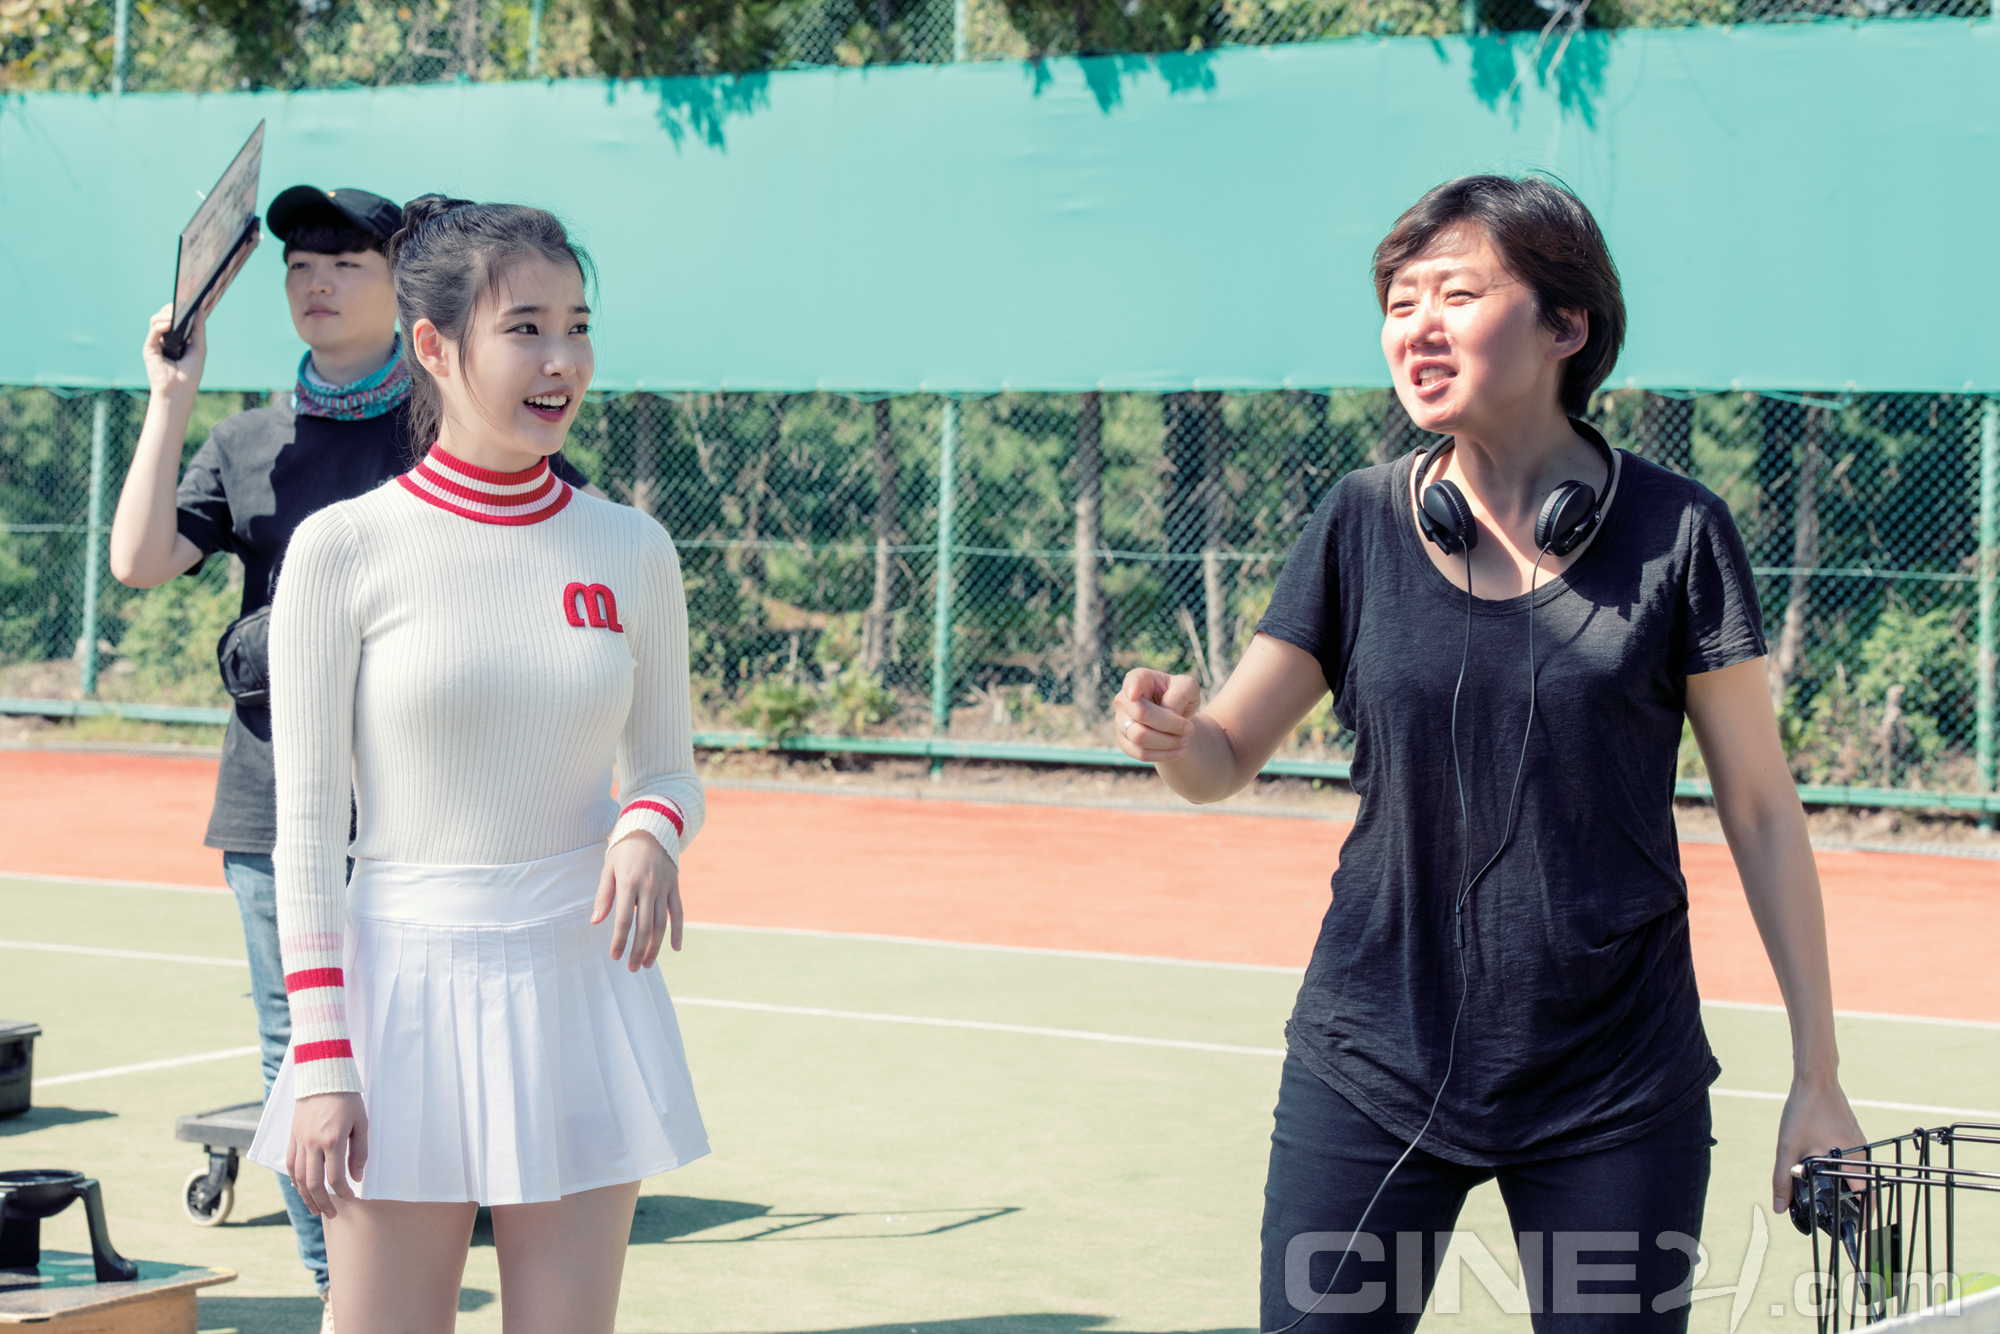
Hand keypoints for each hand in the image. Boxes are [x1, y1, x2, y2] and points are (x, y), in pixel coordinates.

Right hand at [143, 303, 206, 402]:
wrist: (180, 391)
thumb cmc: (190, 373)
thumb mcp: (199, 348)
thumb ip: (199, 329)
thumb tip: (200, 309)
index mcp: (177, 339)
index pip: (176, 318)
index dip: (180, 309)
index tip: (189, 301)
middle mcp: (165, 339)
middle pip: (164, 316)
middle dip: (171, 309)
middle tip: (180, 305)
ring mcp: (156, 343)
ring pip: (156, 320)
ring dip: (165, 315)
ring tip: (175, 314)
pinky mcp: (149, 348)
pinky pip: (153, 332)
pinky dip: (160, 325)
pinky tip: (168, 323)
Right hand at [288, 1091, 366, 1218]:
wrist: (323, 1077)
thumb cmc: (347, 1099)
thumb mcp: (361, 1123)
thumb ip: (359, 1152)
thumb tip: (356, 1177)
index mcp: (332, 1141)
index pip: (335, 1178)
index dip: (343, 1193)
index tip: (350, 1198)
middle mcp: (312, 1144)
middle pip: (313, 1184)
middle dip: (322, 1202)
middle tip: (330, 1214)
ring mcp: (299, 1141)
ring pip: (298, 1178)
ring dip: (306, 1196)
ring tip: (315, 1208)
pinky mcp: (292, 1137)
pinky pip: (291, 1164)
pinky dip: (295, 1180)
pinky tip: (301, 1189)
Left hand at [594, 832, 681, 970]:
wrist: (651, 829)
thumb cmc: (624, 851)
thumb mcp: (608, 868)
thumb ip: (603, 895)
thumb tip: (595, 921)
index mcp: (629, 883)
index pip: (623, 919)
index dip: (619, 940)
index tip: (615, 956)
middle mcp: (648, 887)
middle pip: (644, 926)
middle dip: (638, 950)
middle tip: (632, 968)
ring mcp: (664, 887)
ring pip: (661, 923)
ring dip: (655, 947)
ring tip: (648, 964)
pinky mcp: (675, 886)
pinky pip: (678, 912)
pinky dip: (678, 931)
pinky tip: (675, 948)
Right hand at [1113, 668, 1200, 761]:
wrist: (1175, 715)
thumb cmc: (1180, 695)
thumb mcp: (1188, 687)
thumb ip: (1179, 694)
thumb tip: (1169, 712)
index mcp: (1139, 678)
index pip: (1133, 682)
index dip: (1132, 688)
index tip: (1134, 695)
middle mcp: (1124, 699)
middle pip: (1141, 714)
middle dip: (1170, 725)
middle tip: (1190, 729)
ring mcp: (1120, 721)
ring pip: (1140, 737)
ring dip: (1168, 742)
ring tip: (1185, 740)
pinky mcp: (1124, 742)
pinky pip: (1141, 754)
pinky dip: (1164, 755)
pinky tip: (1179, 751)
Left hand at [1772, 1076, 1866, 1213]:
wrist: (1815, 1080)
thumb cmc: (1804, 1112)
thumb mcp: (1788, 1148)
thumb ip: (1783, 1180)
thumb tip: (1780, 1209)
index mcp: (1854, 1163)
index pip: (1867, 1202)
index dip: (1860, 1220)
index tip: (1848, 1231)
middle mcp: (1863, 1155)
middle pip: (1865, 1191)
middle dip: (1851, 1207)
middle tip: (1834, 1218)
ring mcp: (1860, 1144)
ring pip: (1859, 1175)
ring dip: (1847, 1188)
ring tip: (1828, 1198)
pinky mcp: (1853, 1136)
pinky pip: (1853, 1161)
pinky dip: (1844, 1171)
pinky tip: (1824, 1170)